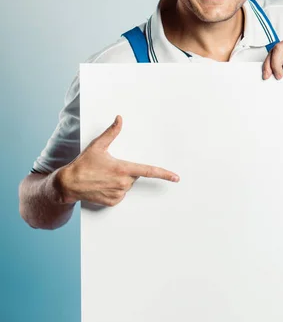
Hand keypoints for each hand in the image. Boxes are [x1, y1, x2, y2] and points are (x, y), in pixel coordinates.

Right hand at [56, 115, 178, 206]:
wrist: (68, 184)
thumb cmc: (83, 164)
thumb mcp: (98, 146)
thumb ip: (112, 132)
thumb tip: (119, 119)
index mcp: (122, 169)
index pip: (149, 171)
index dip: (164, 174)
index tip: (175, 177)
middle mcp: (122, 183)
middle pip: (133, 176)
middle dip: (125, 171)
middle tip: (109, 168)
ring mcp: (118, 194)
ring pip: (126, 186)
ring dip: (119, 181)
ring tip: (103, 177)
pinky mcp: (112, 202)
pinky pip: (119, 195)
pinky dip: (114, 190)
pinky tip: (102, 186)